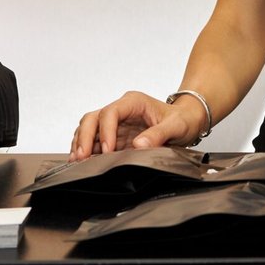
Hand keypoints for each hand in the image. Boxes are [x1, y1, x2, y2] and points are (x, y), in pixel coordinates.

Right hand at [71, 90, 199, 160]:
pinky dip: (87, 150)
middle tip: (82, 156)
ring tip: (77, 161)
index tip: (108, 150)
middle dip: (85, 137)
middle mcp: (121, 110)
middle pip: (93, 118)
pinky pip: (95, 141)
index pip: (110, 112)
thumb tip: (138, 145)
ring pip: (89, 128)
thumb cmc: (182, 119)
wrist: (187, 122)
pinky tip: (82, 161)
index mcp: (133, 102)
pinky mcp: (115, 136)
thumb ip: (158, 134)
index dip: (106, 131)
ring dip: (81, 144)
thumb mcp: (176, 125)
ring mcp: (116, 124)